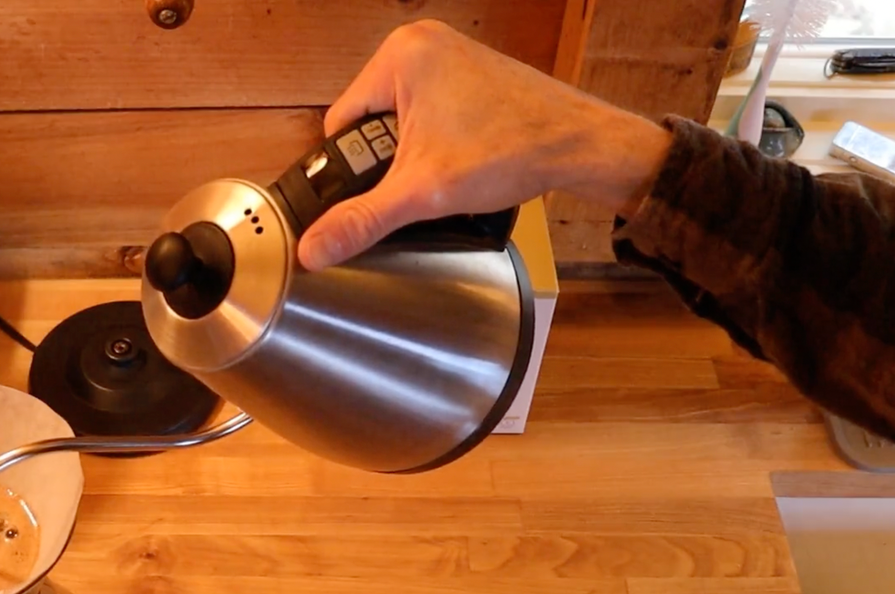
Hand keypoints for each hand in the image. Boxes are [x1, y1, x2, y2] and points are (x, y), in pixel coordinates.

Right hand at [299, 20, 673, 270]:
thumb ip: (362, 220)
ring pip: (398, 121)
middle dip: (388, 161)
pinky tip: (459, 160)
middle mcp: (421, 44)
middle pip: (369, 122)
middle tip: (421, 181)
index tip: (381, 190)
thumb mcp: (422, 192)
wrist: (581, 147)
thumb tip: (313, 248)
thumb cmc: (513, 150)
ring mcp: (448, 56)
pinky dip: (434, 142)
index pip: (341, 123)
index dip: (353, 168)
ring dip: (411, 155)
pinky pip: (427, 112)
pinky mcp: (468, 74)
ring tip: (443, 172)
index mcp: (399, 55)